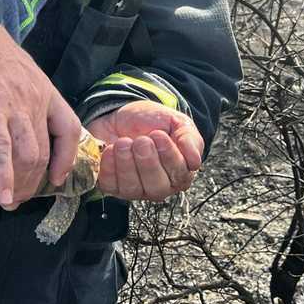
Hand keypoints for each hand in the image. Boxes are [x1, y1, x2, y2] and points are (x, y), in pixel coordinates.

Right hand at [0, 25, 81, 209]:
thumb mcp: (26, 77)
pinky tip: (3, 195)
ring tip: (12, 199)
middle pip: (45, 151)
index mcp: (48, 94)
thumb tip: (28, 130)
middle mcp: (36, 103)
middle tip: (23, 197)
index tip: (59, 177)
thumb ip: (32, 101)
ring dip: (22, 184)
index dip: (67, 158)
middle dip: (36, 181)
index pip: (70, 129)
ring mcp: (15, 109)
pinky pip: (0, 149)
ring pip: (29, 155)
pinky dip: (3, 176)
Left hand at [86, 100, 203, 200]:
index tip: (159, 135)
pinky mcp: (112, 186)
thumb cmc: (152, 122)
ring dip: (127, 164)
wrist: (122, 114)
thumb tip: (195, 161)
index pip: (179, 175)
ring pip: (133, 188)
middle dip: (147, 162)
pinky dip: (109, 167)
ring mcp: (135, 189)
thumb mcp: (176, 123)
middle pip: (157, 187)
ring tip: (123, 142)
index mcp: (179, 172)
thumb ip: (189, 139)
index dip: (169, 156)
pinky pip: (110, 185)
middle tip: (141, 140)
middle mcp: (158, 186)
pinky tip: (110, 149)